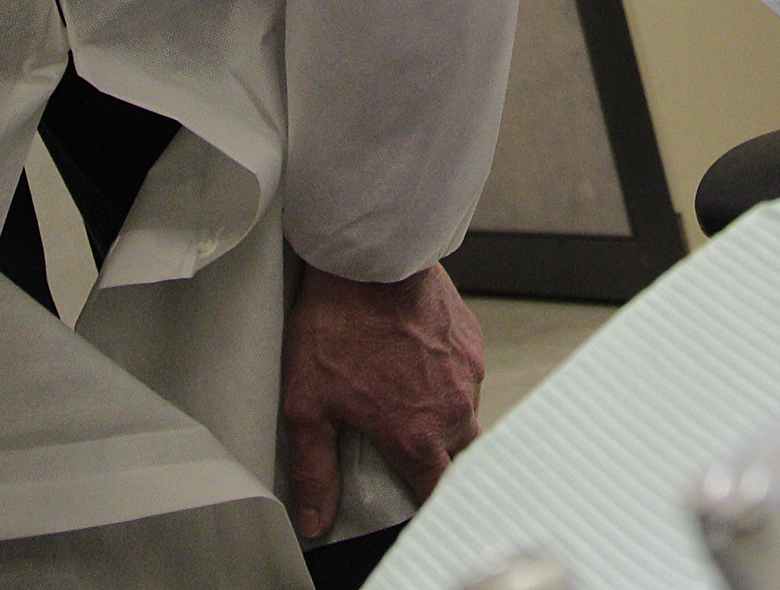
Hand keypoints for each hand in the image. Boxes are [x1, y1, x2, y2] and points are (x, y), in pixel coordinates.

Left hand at [280, 260, 482, 541]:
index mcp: (415, 437)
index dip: (427, 507)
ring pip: (465, 414)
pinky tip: (415, 361)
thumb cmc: (338, 325)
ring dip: (442, 418)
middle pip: (459, 459)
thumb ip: (314, 470)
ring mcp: (467, 372)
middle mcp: (451, 410)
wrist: (371, 258)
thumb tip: (315, 520)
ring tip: (405, 398)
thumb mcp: (307, 404)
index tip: (413, 505)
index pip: (437, 495)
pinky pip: (466, 375)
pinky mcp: (471, 339)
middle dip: (437, 462)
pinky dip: (446, 378)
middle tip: (405, 449)